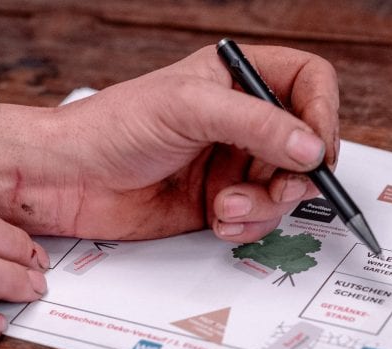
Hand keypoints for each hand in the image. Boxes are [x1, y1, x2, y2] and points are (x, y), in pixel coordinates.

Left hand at [0, 44, 338, 243]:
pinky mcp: (219, 203)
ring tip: (225, 205)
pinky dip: (246, 227)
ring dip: (264, 206)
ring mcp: (232, 164)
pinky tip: (216, 219)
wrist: (67, 181)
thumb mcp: (188, 109)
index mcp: (237, 79)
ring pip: (286, 190)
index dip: (323, 116)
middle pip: (307, 147)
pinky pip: (259, 220)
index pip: (310, 85)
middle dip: (292, 175)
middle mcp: (241, 121)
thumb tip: (310, 147)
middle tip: (274, 187)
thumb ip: (256, 125)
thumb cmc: (111, 128)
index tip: (314, 149)